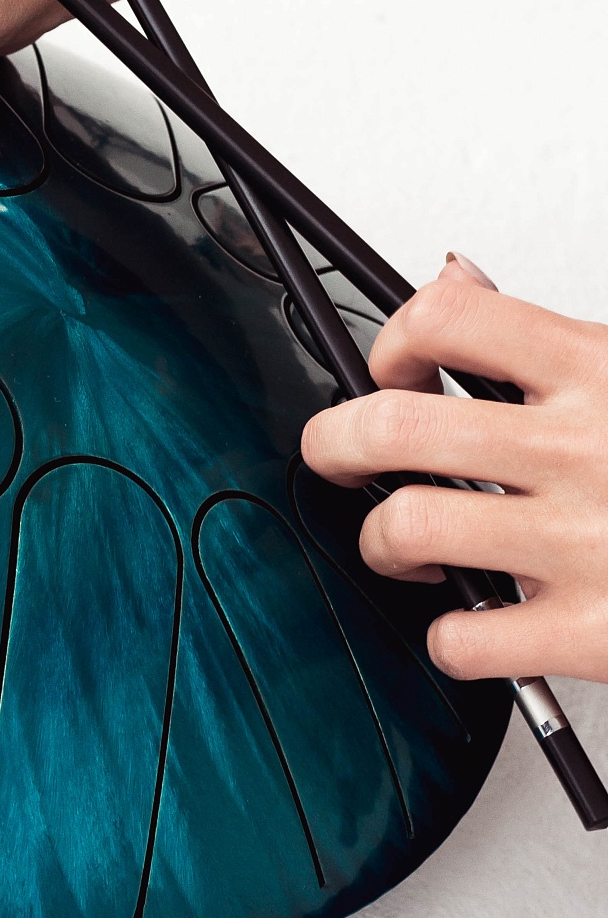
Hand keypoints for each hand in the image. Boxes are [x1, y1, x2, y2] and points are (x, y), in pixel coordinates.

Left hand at [302, 255, 607, 681]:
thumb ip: (551, 339)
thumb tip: (453, 277)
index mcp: (600, 369)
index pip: (444, 318)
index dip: (390, 341)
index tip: (392, 368)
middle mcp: (583, 448)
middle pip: (393, 425)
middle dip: (336, 442)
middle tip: (338, 454)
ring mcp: (586, 543)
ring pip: (408, 528)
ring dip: (384, 541)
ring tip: (405, 545)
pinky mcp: (596, 635)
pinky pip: (466, 640)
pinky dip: (452, 640)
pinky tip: (474, 624)